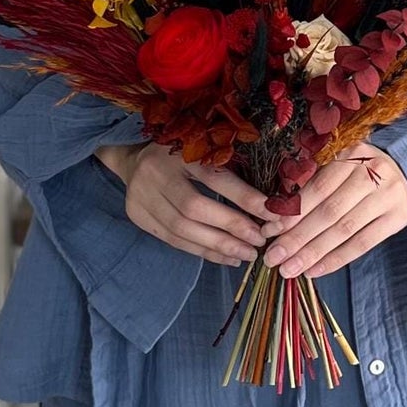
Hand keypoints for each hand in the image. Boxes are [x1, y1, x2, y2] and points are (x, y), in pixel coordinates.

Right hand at [94, 140, 281, 265]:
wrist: (134, 158)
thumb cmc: (182, 153)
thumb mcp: (203, 148)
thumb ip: (228, 167)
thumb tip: (269, 200)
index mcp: (177, 149)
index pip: (214, 176)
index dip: (244, 197)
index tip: (273, 213)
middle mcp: (155, 172)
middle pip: (194, 208)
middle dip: (231, 227)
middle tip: (259, 241)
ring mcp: (142, 195)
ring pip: (182, 229)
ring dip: (218, 246)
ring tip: (246, 254)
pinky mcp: (138, 216)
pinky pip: (174, 240)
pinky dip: (202, 251)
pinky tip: (226, 258)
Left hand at [261, 143, 406, 279]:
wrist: (406, 172)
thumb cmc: (359, 170)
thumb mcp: (338, 165)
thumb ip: (312, 183)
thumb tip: (275, 219)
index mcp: (352, 152)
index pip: (318, 187)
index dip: (292, 212)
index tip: (269, 232)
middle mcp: (373, 172)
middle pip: (329, 211)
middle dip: (297, 237)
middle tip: (273, 257)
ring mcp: (389, 195)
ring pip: (344, 230)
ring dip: (313, 253)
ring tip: (289, 269)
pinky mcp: (398, 217)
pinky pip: (363, 243)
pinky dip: (336, 259)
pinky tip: (314, 270)